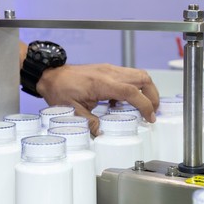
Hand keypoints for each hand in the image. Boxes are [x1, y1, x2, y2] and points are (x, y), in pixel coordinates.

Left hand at [36, 63, 158, 135]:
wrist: (50, 75)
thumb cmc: (59, 90)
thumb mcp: (73, 111)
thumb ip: (90, 123)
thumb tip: (102, 134)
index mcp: (101, 83)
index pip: (131, 91)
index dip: (145, 105)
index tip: (150, 117)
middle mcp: (109, 73)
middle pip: (142, 78)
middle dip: (152, 95)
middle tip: (152, 111)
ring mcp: (109, 69)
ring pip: (138, 74)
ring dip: (146, 89)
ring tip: (144, 106)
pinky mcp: (107, 70)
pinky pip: (128, 76)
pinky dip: (134, 88)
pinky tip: (124, 102)